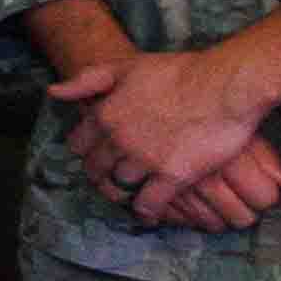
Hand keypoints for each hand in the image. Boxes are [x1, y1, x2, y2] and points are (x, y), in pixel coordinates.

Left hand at [57, 42, 280, 220]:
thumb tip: (53, 92)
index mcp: (104, 114)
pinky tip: (150, 214)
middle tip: (113, 180)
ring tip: (131, 195)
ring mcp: (144, 160)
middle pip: (97, 170)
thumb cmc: (180, 71)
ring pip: (120, 187)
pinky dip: (147, 212)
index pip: (78, 145)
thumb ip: (88, 80)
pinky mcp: (172, 177)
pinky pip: (149, 205)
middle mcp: (118, 140)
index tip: (97, 156)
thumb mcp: (126, 66)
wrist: (226, 85)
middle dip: (102, 176)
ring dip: (124, 193)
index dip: (87, 152)